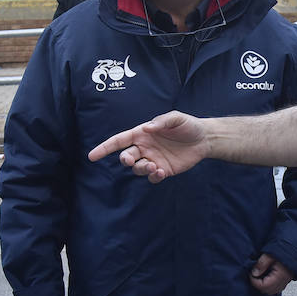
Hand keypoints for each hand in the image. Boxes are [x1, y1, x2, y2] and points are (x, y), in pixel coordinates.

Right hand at [88, 111, 208, 182]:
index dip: (104, 148)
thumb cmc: (187, 125)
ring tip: (155, 166)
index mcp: (142, 133)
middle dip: (125, 160)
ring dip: (142, 169)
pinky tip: (161, 172)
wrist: (204, 138)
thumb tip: (147, 129)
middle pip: (125, 157)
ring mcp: (153, 160)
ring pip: (137, 169)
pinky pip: (151, 177)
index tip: (92, 156)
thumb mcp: (176, 118)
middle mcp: (144, 147)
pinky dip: (153, 177)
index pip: (119, 141)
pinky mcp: (163, 170)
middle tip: (132, 160)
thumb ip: (161, 122)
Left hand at [249, 253, 292, 294]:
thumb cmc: (283, 251)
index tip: (251, 274)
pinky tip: (265, 278)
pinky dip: (269, 286)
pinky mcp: (285, 281)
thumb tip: (254, 273)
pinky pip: (275, 289)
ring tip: (259, 277)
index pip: (264, 286)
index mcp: (280, 275)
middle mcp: (283, 281)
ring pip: (271, 291)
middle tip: (254, 276)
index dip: (255, 281)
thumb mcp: (269, 254)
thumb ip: (261, 264)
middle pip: (267, 291)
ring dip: (263, 286)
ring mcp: (285, 282)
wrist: (294, 250)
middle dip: (258, 285)